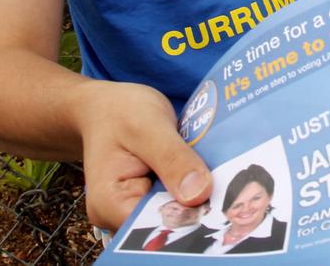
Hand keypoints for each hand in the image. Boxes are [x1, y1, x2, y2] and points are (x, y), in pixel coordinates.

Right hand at [77, 80, 211, 231]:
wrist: (107, 106)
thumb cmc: (120, 111)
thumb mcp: (147, 124)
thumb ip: (172, 157)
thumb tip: (200, 194)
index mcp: (110, 203)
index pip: (157, 225)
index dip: (190, 214)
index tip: (218, 195)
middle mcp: (118, 216)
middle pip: (168, 223)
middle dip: (196, 203)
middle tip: (222, 177)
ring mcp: (134, 211)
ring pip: (176, 213)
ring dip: (197, 194)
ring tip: (215, 169)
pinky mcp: (149, 202)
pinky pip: (177, 202)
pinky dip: (192, 188)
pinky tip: (203, 170)